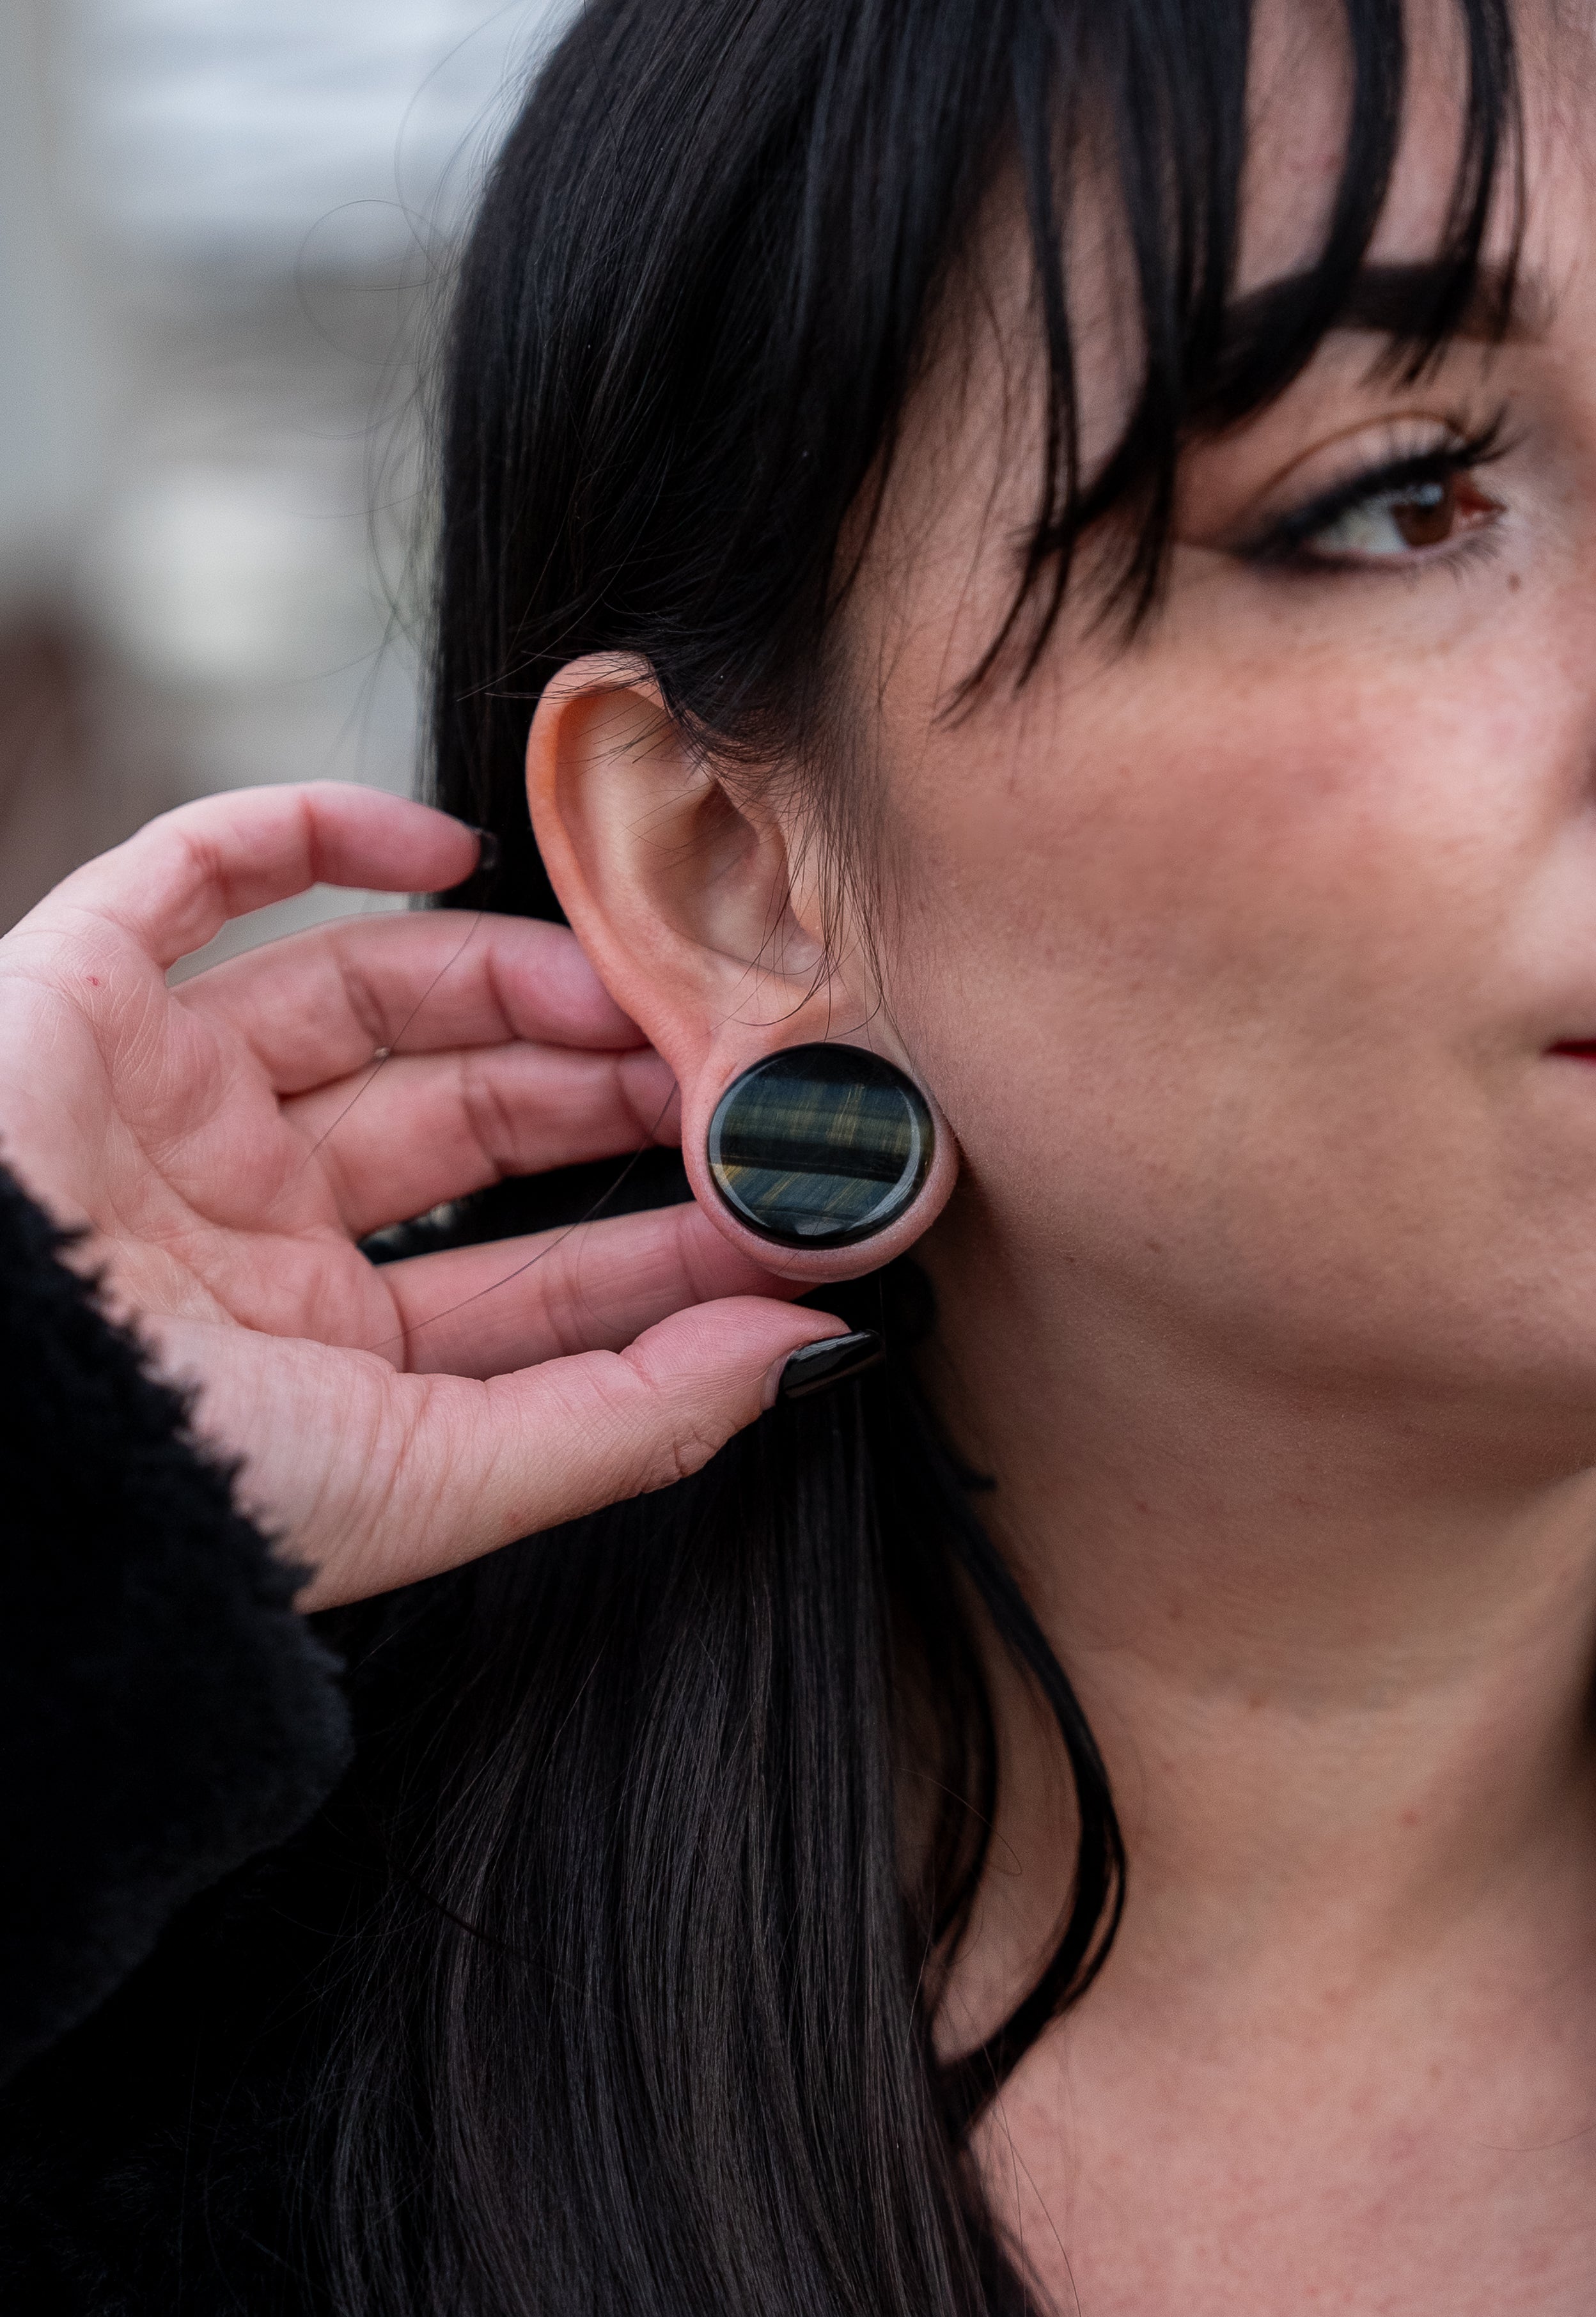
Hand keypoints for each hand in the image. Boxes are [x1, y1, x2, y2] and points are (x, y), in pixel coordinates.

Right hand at [0, 783, 841, 1607]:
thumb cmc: (163, 1482)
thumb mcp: (429, 1479)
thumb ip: (621, 1421)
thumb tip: (801, 1352)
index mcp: (318, 1349)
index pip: (530, 1274)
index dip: (661, 1235)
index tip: (783, 1199)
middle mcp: (245, 1222)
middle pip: (466, 1116)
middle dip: (604, 1087)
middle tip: (726, 1060)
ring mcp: (161, 1103)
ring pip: (365, 993)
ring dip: (506, 971)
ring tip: (626, 973)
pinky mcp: (73, 994)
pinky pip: (196, 874)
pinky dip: (317, 834)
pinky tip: (445, 844)